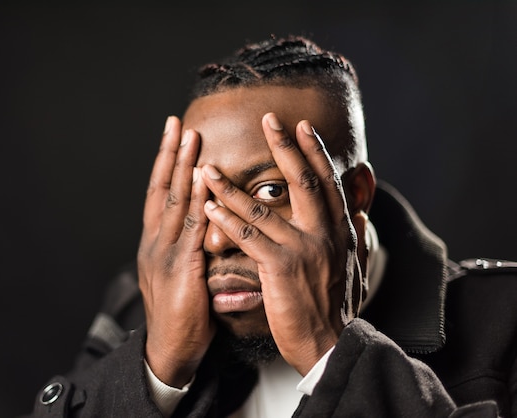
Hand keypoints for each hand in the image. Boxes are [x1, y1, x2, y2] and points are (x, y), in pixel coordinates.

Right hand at [137, 116, 214, 386]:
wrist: (170, 350)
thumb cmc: (182, 315)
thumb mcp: (183, 276)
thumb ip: (191, 250)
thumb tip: (209, 230)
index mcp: (155, 243)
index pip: (158, 196)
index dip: (164, 165)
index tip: (171, 138)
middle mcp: (154, 242)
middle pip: (161, 191)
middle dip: (169, 156)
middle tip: (176, 125)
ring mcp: (164, 254)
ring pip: (173, 202)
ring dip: (182, 168)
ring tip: (190, 138)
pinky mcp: (180, 268)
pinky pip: (190, 228)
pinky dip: (196, 200)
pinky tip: (202, 179)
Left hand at [201, 113, 363, 374]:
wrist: (332, 345)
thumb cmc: (338, 310)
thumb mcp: (355, 270)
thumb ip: (357, 241)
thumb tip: (362, 217)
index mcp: (341, 232)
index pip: (329, 183)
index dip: (315, 152)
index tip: (303, 126)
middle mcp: (325, 234)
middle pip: (304, 181)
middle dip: (285, 147)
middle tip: (269, 119)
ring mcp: (304, 249)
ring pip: (263, 209)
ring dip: (230, 187)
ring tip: (207, 168)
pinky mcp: (281, 268)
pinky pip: (249, 238)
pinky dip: (226, 220)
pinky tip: (207, 207)